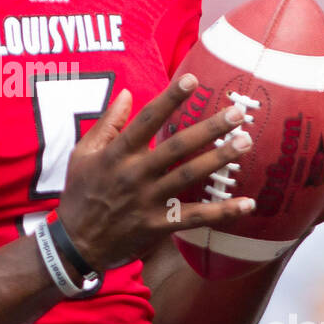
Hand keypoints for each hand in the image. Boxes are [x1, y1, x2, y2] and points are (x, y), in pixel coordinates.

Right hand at [57, 75, 256, 272]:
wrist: (76, 243)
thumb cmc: (80, 193)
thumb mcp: (82, 154)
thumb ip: (107, 123)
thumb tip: (125, 93)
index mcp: (116, 154)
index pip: (146, 120)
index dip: (169, 98)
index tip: (192, 80)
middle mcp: (134, 175)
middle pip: (176, 147)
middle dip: (208, 129)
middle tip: (237, 113)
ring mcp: (148, 201)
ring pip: (189, 177)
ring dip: (219, 160)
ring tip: (245, 143)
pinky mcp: (158, 225)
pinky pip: (195, 217)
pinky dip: (222, 212)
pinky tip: (247, 203)